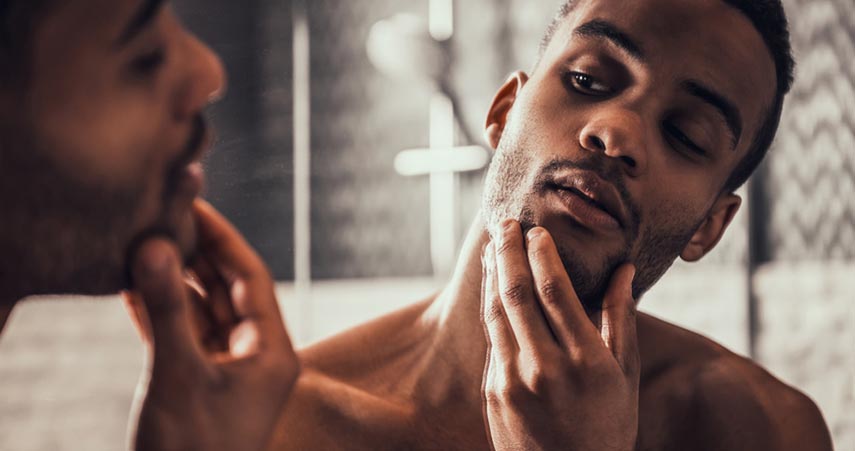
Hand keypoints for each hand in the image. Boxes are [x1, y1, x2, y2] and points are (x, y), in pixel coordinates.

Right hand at [122, 200, 299, 450]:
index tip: (194, 203)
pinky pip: (183, 334)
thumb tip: (157, 245)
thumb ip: (167, 310)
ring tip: (142, 242)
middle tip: (164, 214)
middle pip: (227, 289)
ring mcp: (227, 369)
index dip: (222, 237)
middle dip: (196, 253)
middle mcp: (256, 355)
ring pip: (202, 310)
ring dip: (172, 280)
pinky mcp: (200, 382)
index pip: (251, 277)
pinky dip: (159, 311)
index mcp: (272, 351)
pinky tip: (132, 284)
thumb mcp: (179, 375)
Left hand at [481, 220, 639, 450]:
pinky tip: (492, 286)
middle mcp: (545, 368)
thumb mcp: (625, 375)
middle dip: (508, 252)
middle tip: (505, 224)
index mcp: (585, 361)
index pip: (553, 291)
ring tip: (492, 246)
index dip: (541, 255)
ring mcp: (513, 381)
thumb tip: (625, 269)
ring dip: (492, 274)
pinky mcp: (493, 392)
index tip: (536, 231)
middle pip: (517, 293)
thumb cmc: (607, 423)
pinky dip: (490, 305)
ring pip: (496, 312)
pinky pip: (491, 339)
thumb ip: (621, 319)